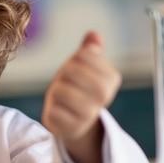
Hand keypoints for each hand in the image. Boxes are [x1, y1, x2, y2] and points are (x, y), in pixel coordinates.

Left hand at [41, 31, 120, 162]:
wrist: (74, 119)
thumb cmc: (78, 87)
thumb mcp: (85, 66)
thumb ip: (90, 50)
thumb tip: (94, 34)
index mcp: (111, 78)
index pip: (83, 54)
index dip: (74, 60)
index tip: (78, 70)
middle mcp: (104, 96)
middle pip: (70, 71)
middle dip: (63, 75)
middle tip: (67, 84)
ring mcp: (89, 114)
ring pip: (59, 91)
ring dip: (55, 93)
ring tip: (63, 98)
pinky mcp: (72, 128)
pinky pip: (53, 112)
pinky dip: (52, 110)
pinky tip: (60, 112)